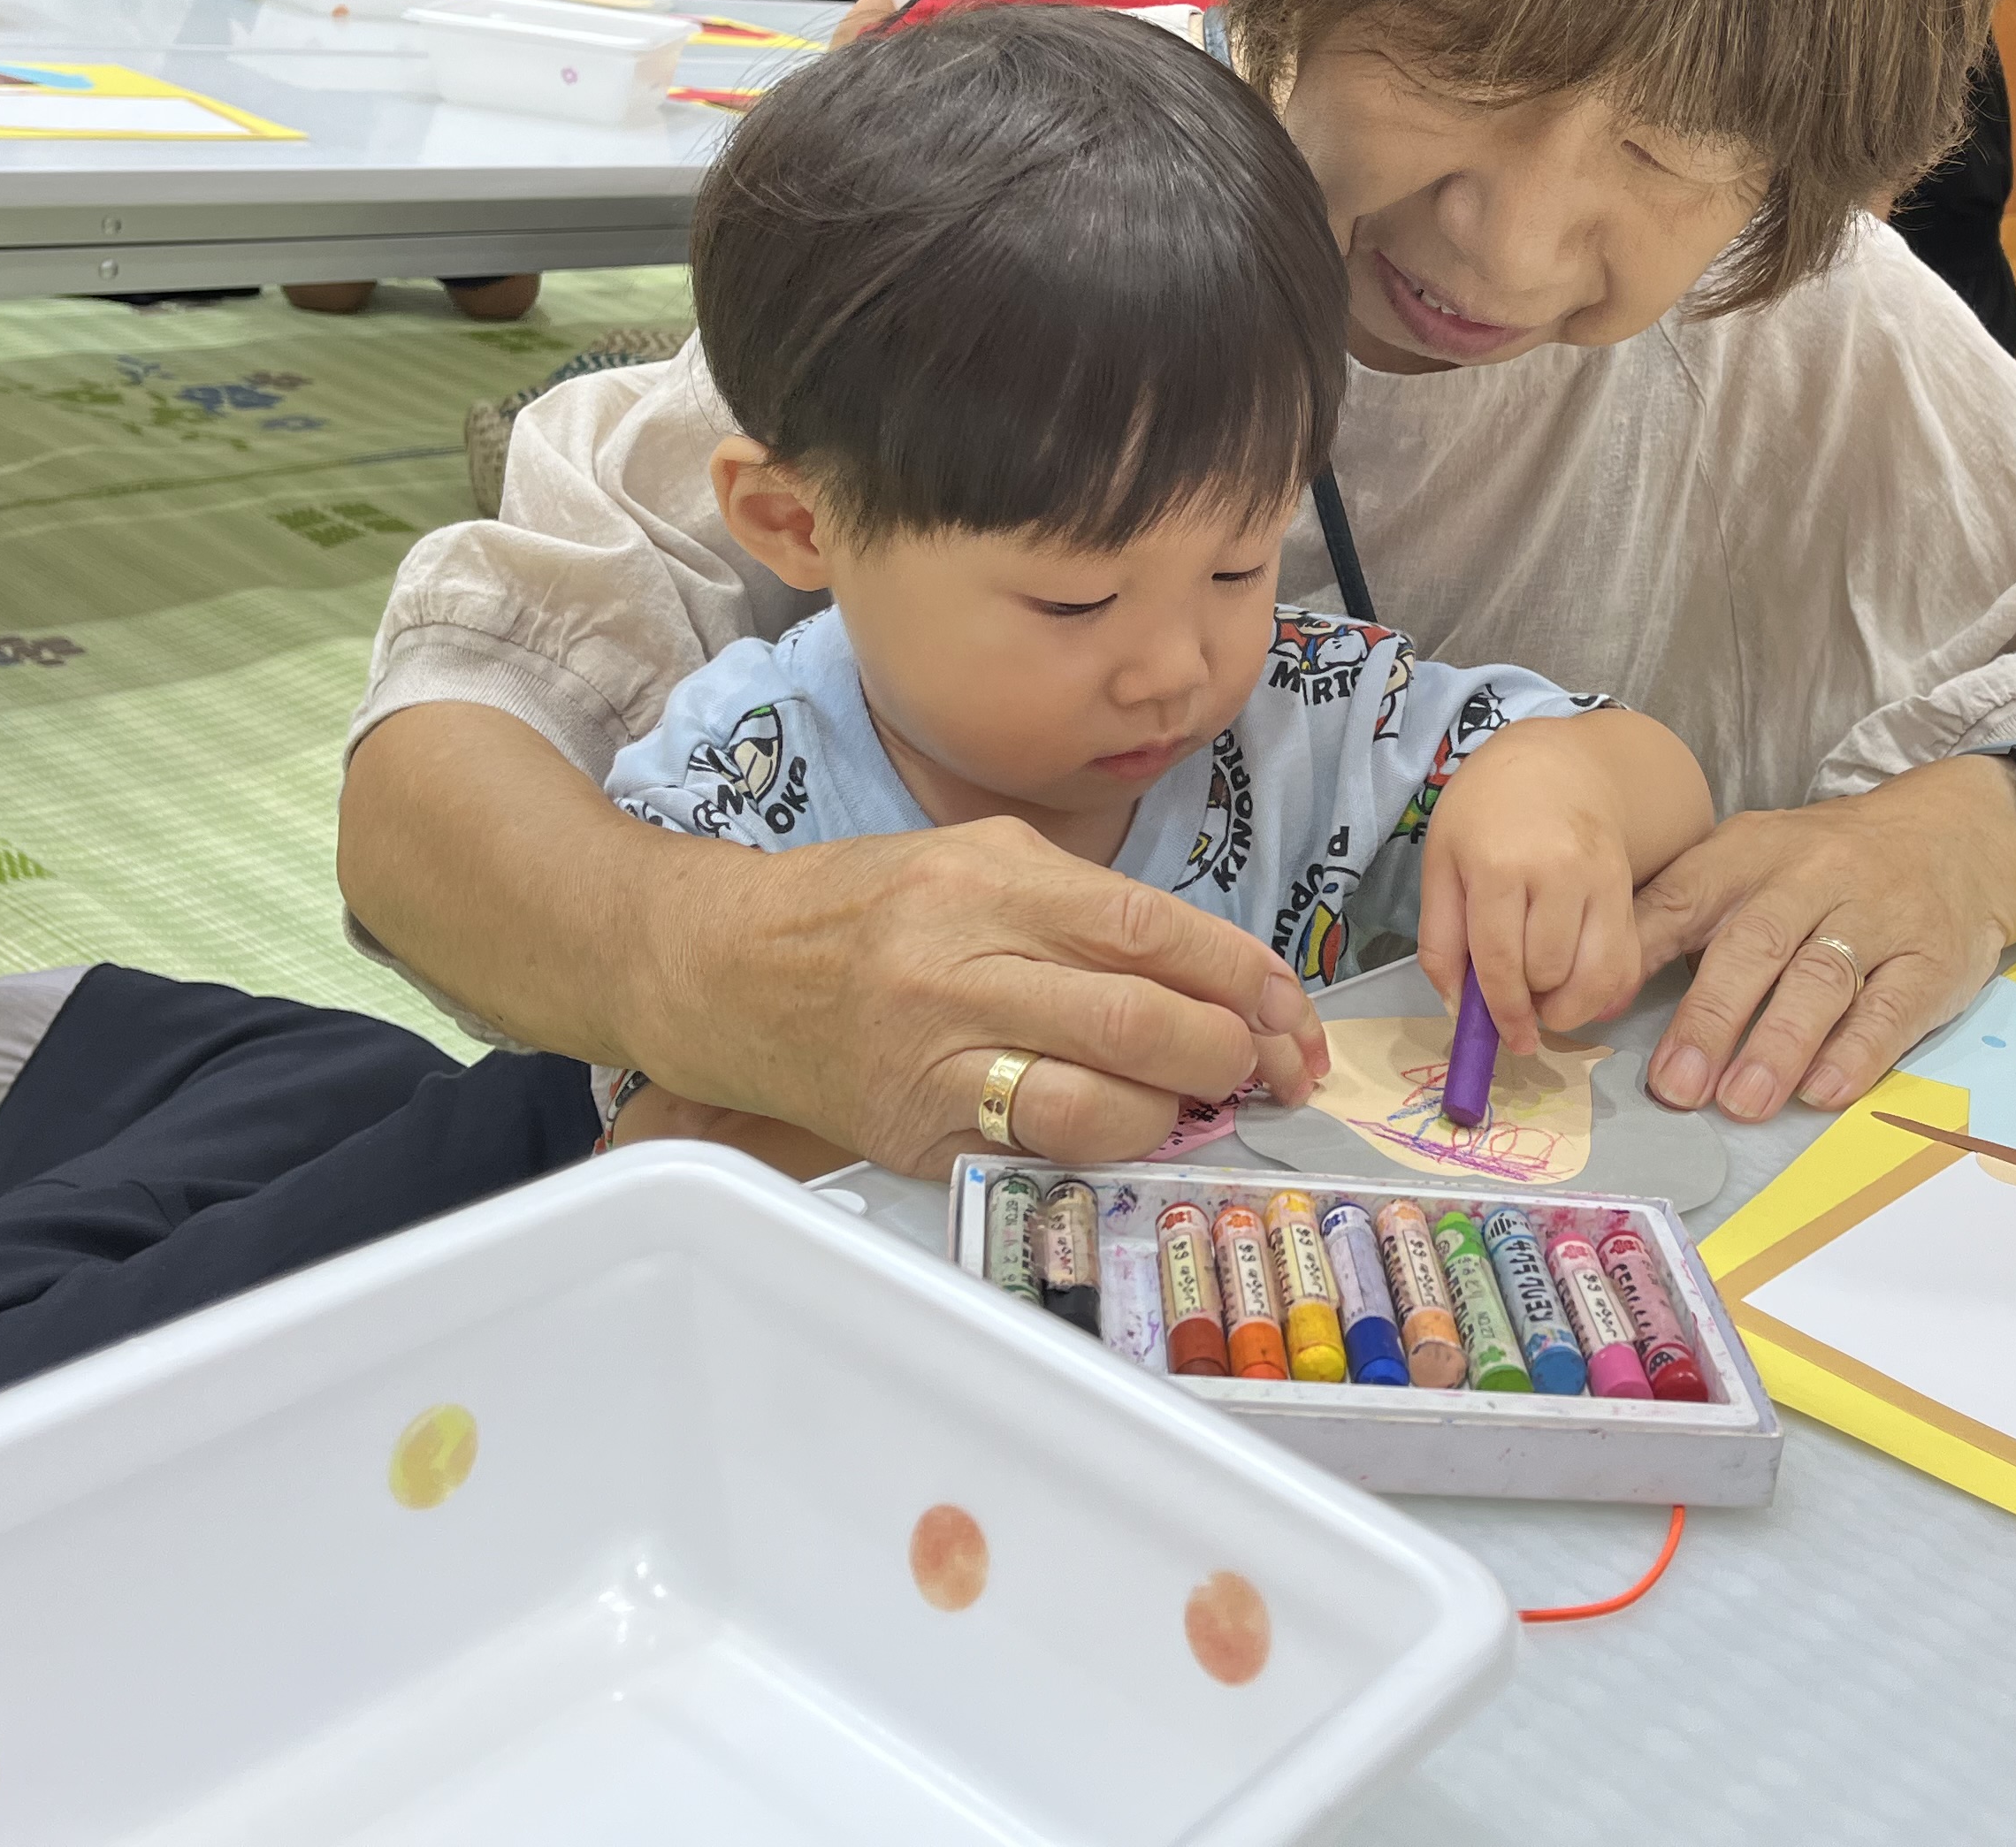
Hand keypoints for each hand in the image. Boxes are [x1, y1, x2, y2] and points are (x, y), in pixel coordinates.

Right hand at [637, 812, 1329, 1177]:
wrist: (726, 969)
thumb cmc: (866, 905)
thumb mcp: (976, 857)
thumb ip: (1086, 906)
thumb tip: (1211, 973)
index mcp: (988, 883)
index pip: (1154, 932)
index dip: (1244, 979)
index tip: (1289, 1016)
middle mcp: (962, 970)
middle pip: (1138, 1023)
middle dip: (1227, 1055)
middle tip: (1264, 1068)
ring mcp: (933, 1064)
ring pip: (1094, 1110)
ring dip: (1170, 1117)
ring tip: (1191, 1106)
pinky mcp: (912, 1139)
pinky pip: (1032, 1158)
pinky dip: (1096, 1153)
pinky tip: (1120, 1136)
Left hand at [1413, 724, 1650, 1055]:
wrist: (1557, 765)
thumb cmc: (1487, 813)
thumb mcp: (1440, 863)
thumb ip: (1440, 939)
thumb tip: (1460, 1011)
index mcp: (1496, 863)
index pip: (1500, 960)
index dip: (1502, 1012)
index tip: (1506, 1039)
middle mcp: (1556, 870)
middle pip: (1549, 972)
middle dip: (1531, 1001)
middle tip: (1518, 996)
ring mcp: (1600, 878)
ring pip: (1594, 974)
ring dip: (1568, 1002)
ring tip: (1547, 993)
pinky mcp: (1626, 888)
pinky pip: (1626, 960)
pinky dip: (1606, 991)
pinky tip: (1580, 985)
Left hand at [1634, 756, 2015, 1122]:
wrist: (1955, 835)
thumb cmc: (1828, 864)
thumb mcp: (1754, 860)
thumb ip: (1687, 912)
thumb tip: (1604, 988)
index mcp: (1752, 852)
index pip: (1688, 896)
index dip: (1643, 953)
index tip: (1601, 1010)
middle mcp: (1813, 878)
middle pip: (1756, 944)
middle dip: (1711, 1017)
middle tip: (1676, 1085)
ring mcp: (1876, 917)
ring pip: (1822, 980)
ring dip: (1778, 1044)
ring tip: (1741, 1102)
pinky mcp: (1930, 960)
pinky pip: (1891, 1008)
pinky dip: (1856, 1052)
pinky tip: (1823, 1091)